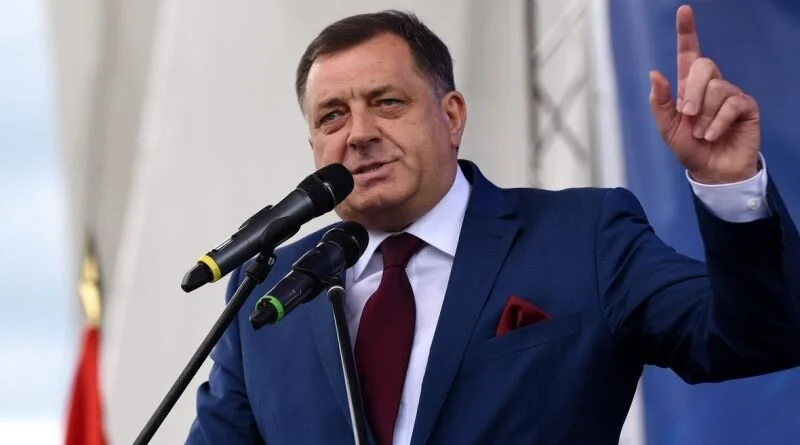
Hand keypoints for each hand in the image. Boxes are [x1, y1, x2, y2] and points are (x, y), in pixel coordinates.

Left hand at [649, 4, 759, 183]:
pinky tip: (712, 135)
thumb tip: (655, 73)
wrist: (710, 171)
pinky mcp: (746, 106)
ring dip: (704, 115)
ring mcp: (729, 94)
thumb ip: (660, 102)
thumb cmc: (689, 148)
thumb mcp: (667, 127)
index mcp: (688, 87)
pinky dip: (717, 122)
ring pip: (716, 89)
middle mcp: (710, 85)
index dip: (686, 32)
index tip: (684, 11)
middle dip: (692, 92)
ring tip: (702, 133)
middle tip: (687, 116)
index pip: (688, 54)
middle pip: (703, 66)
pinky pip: (731, 104)